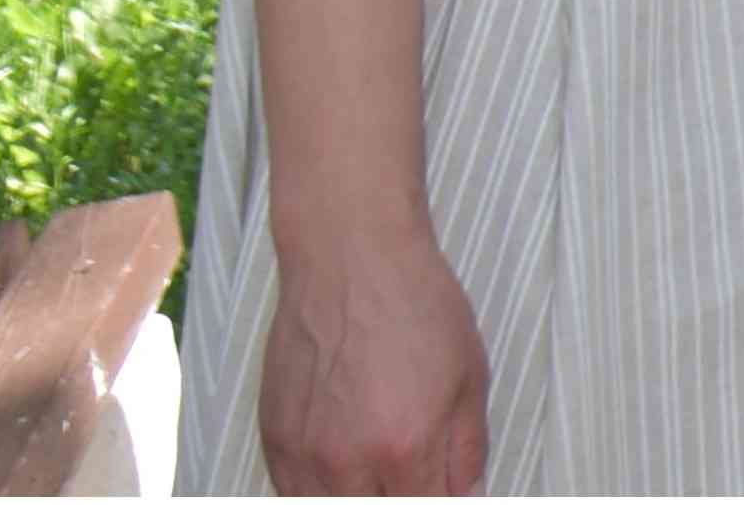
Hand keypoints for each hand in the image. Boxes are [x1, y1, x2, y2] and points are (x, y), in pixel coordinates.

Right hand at [256, 223, 487, 494]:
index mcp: (404, 449)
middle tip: (410, 475)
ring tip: (378, 470)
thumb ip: (467, 449)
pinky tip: (343, 466)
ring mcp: (302, 456)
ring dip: (358, 496)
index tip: (442, 487)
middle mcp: (346, 463)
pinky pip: (292, 493)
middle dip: (399, 498)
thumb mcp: (469, 376)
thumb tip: (468, 495)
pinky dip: (320, 490)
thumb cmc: (416, 307)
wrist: (350, 262)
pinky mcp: (274, 441)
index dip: (439, 500)